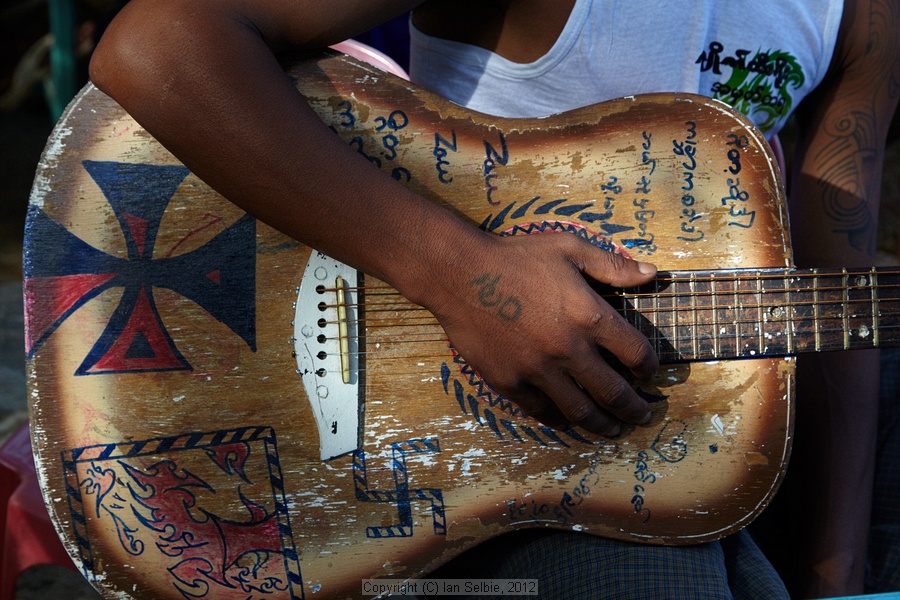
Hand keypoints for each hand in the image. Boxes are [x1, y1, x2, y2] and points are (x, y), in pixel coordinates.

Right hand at [422, 231, 658, 435]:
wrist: (459, 274)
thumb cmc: (515, 257)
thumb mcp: (569, 248)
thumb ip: (612, 265)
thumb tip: (651, 273)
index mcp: (589, 315)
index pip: (636, 354)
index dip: (650, 368)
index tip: (650, 373)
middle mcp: (568, 349)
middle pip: (614, 393)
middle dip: (635, 409)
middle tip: (643, 415)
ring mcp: (538, 370)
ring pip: (581, 411)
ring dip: (604, 425)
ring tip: (614, 429)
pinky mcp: (510, 382)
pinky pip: (542, 411)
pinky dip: (561, 419)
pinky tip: (569, 419)